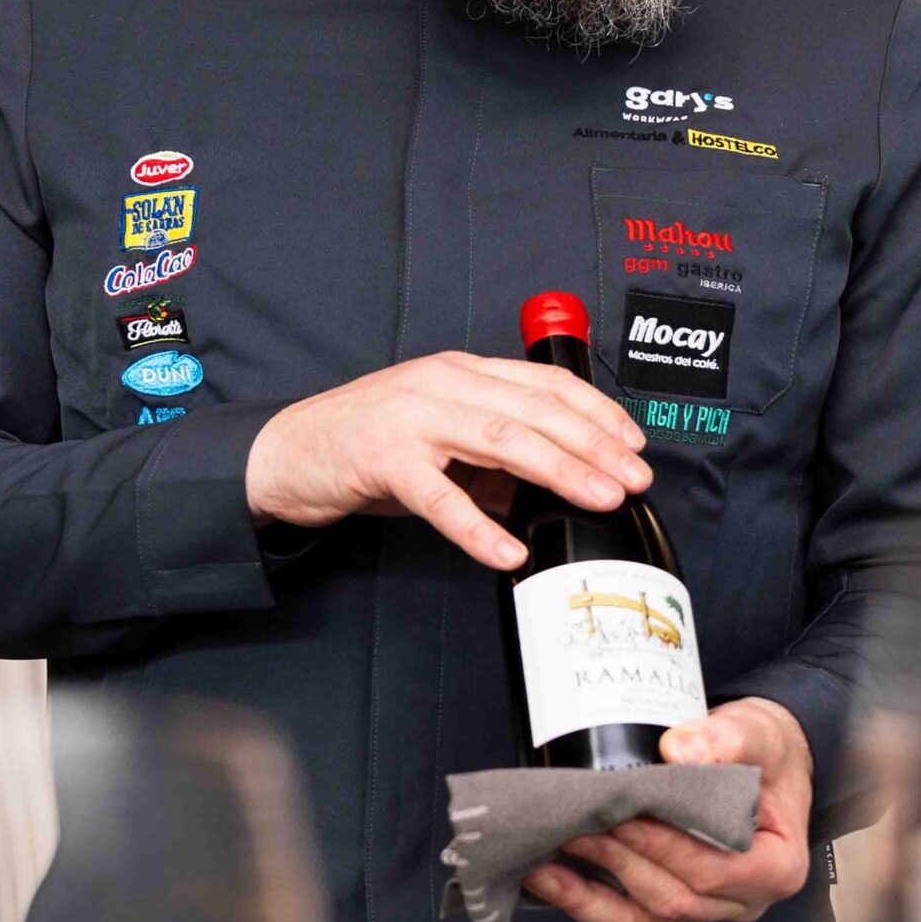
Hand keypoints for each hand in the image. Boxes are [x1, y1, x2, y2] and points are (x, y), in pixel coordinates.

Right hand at [243, 351, 652, 569]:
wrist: (286, 452)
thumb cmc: (362, 444)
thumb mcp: (436, 435)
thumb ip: (490, 452)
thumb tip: (553, 484)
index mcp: (458, 371)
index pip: (543, 381)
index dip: (596, 411)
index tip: (634, 444)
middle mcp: (439, 383)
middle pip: (534, 410)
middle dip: (594, 445)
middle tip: (634, 478)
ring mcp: (410, 417)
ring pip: (502, 440)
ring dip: (560, 471)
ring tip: (598, 499)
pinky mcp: (382, 457)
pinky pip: (440, 498)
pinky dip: (479, 527)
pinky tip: (507, 550)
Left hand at [526, 696, 815, 921]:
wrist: (755, 760)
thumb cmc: (762, 755)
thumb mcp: (756, 733)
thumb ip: (724, 739)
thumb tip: (679, 752)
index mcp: (775, 866)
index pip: (717, 871)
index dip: (667, 848)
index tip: (626, 817)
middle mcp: (741, 898)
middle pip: (676, 896)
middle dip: (621, 859)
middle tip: (581, 821)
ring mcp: (703, 907)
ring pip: (645, 916)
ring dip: (593, 885)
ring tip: (557, 842)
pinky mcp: (668, 904)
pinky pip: (625, 919)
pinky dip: (583, 902)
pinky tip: (547, 876)